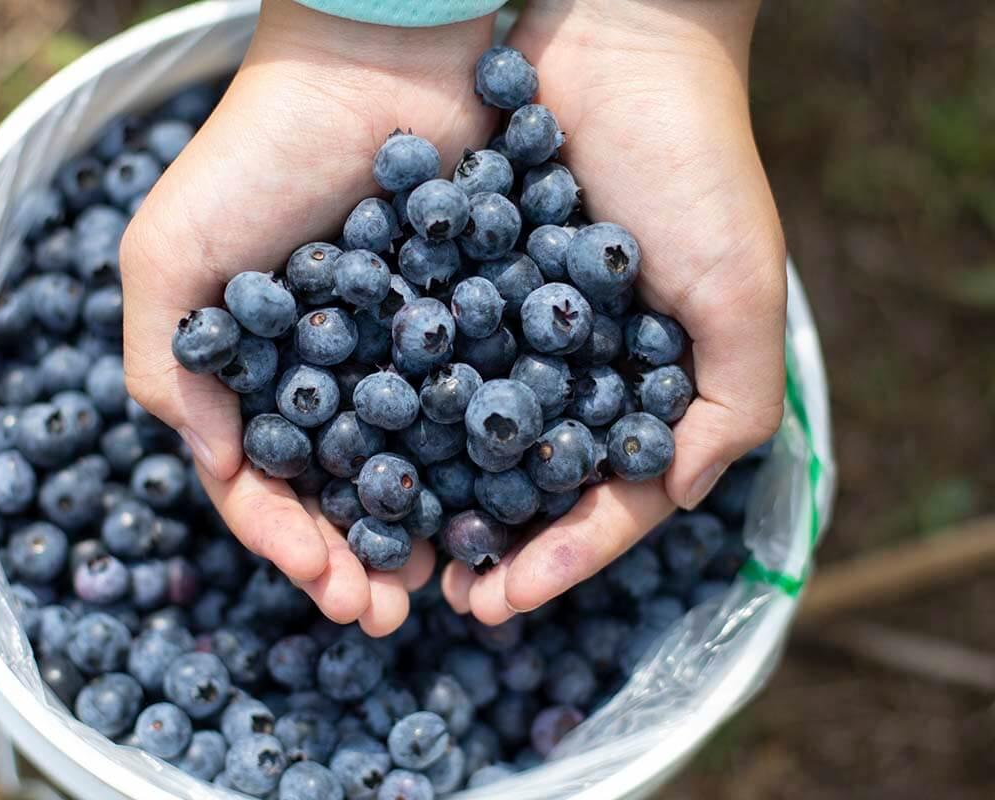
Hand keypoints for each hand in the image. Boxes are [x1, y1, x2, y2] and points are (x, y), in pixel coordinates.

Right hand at [120, 0, 496, 634]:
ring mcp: (397, 350)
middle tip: (391, 611)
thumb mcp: (170, 256)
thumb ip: (169, 368)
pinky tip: (496, 505)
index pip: (262, 483)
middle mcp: (322, 371)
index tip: (328, 588)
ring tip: (441, 580)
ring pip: (409, 464)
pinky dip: (477, 464)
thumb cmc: (259, 152)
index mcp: (248, 368)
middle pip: (338, 489)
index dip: (289, 545)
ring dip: (418, 527)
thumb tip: (212, 469)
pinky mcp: (466, 322)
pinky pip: (472, 410)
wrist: (380, 56)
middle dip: (357, 557)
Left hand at [442, 0, 786, 622]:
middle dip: (487, 546)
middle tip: (438, 598)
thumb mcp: (738, 291)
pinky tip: (352, 450)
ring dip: (429, 494)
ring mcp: (507, 331)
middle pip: (524, 484)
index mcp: (641, 390)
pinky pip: (417, 356)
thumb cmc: (694, 163)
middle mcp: (570, 371)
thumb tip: (676, 497)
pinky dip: (390, 406)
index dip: (559, 561)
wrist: (613, 42)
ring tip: (386, 544)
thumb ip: (731, 406)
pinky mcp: (451, 282)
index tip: (503, 603)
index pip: (602, 502)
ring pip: (463, 435)